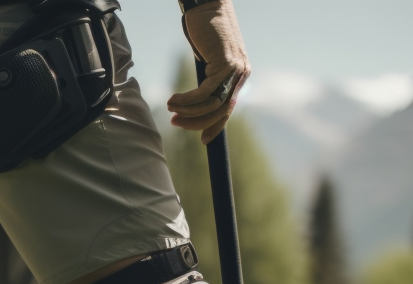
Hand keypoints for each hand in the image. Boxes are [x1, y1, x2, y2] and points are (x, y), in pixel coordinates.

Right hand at [167, 0, 250, 143]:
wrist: (208, 5)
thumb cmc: (205, 29)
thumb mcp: (208, 58)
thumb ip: (208, 77)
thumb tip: (195, 98)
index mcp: (239, 75)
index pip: (228, 108)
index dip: (215, 126)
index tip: (203, 140)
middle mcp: (241, 74)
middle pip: (221, 111)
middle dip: (198, 123)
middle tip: (176, 124)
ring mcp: (235, 69)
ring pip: (213, 104)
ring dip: (189, 112)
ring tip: (171, 110)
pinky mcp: (225, 64)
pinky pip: (205, 92)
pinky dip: (187, 100)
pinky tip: (174, 100)